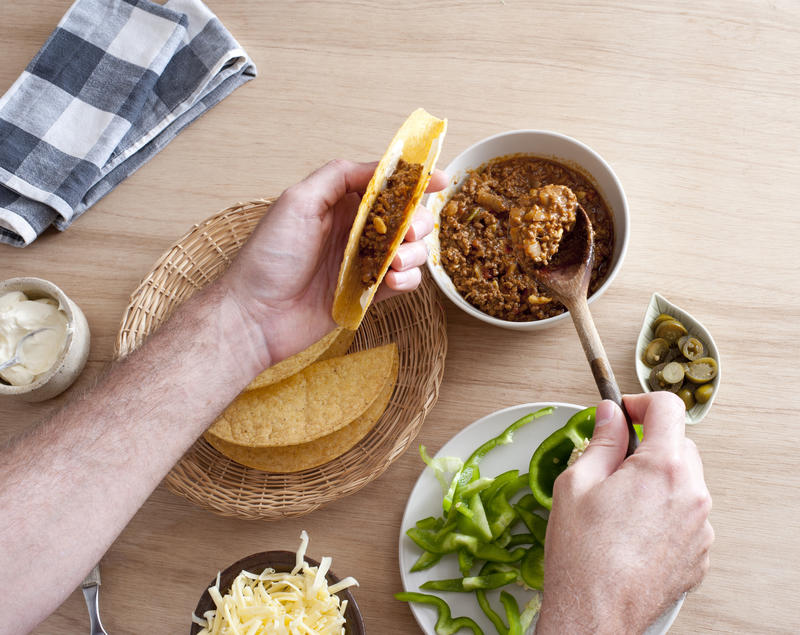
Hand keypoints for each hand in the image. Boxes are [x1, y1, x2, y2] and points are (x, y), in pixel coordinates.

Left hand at [221, 159, 446, 365]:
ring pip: (409, 251)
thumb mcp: (298, 201)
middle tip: (409, 233)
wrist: (256, 315)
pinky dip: (407, 280)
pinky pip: (403, 283)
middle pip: (406, 218)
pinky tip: (391, 282)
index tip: (440, 180)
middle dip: (417, 221)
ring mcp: (362, 263)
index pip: (385, 186)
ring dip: (414, 253)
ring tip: (396, 263)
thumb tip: (379, 167)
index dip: (415, 181)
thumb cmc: (270, 256)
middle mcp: (353, 231)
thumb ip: (338, 176)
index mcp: (339, 204)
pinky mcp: (367, 294)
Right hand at [536, 392, 713, 634]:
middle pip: (680, 446)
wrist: (594, 614)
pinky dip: (665, 512)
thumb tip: (610, 414)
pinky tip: (632, 531)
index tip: (624, 412)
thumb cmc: (581, 554)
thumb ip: (601, 441)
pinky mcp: (699, 554)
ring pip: (684, 482)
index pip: (667, 409)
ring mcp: (700, 527)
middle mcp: (691, 494)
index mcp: (661, 468)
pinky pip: (686, 516)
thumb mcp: (577, 483)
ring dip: (658, 480)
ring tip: (620, 505)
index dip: (640, 403)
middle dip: (649, 445)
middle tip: (613, 463)